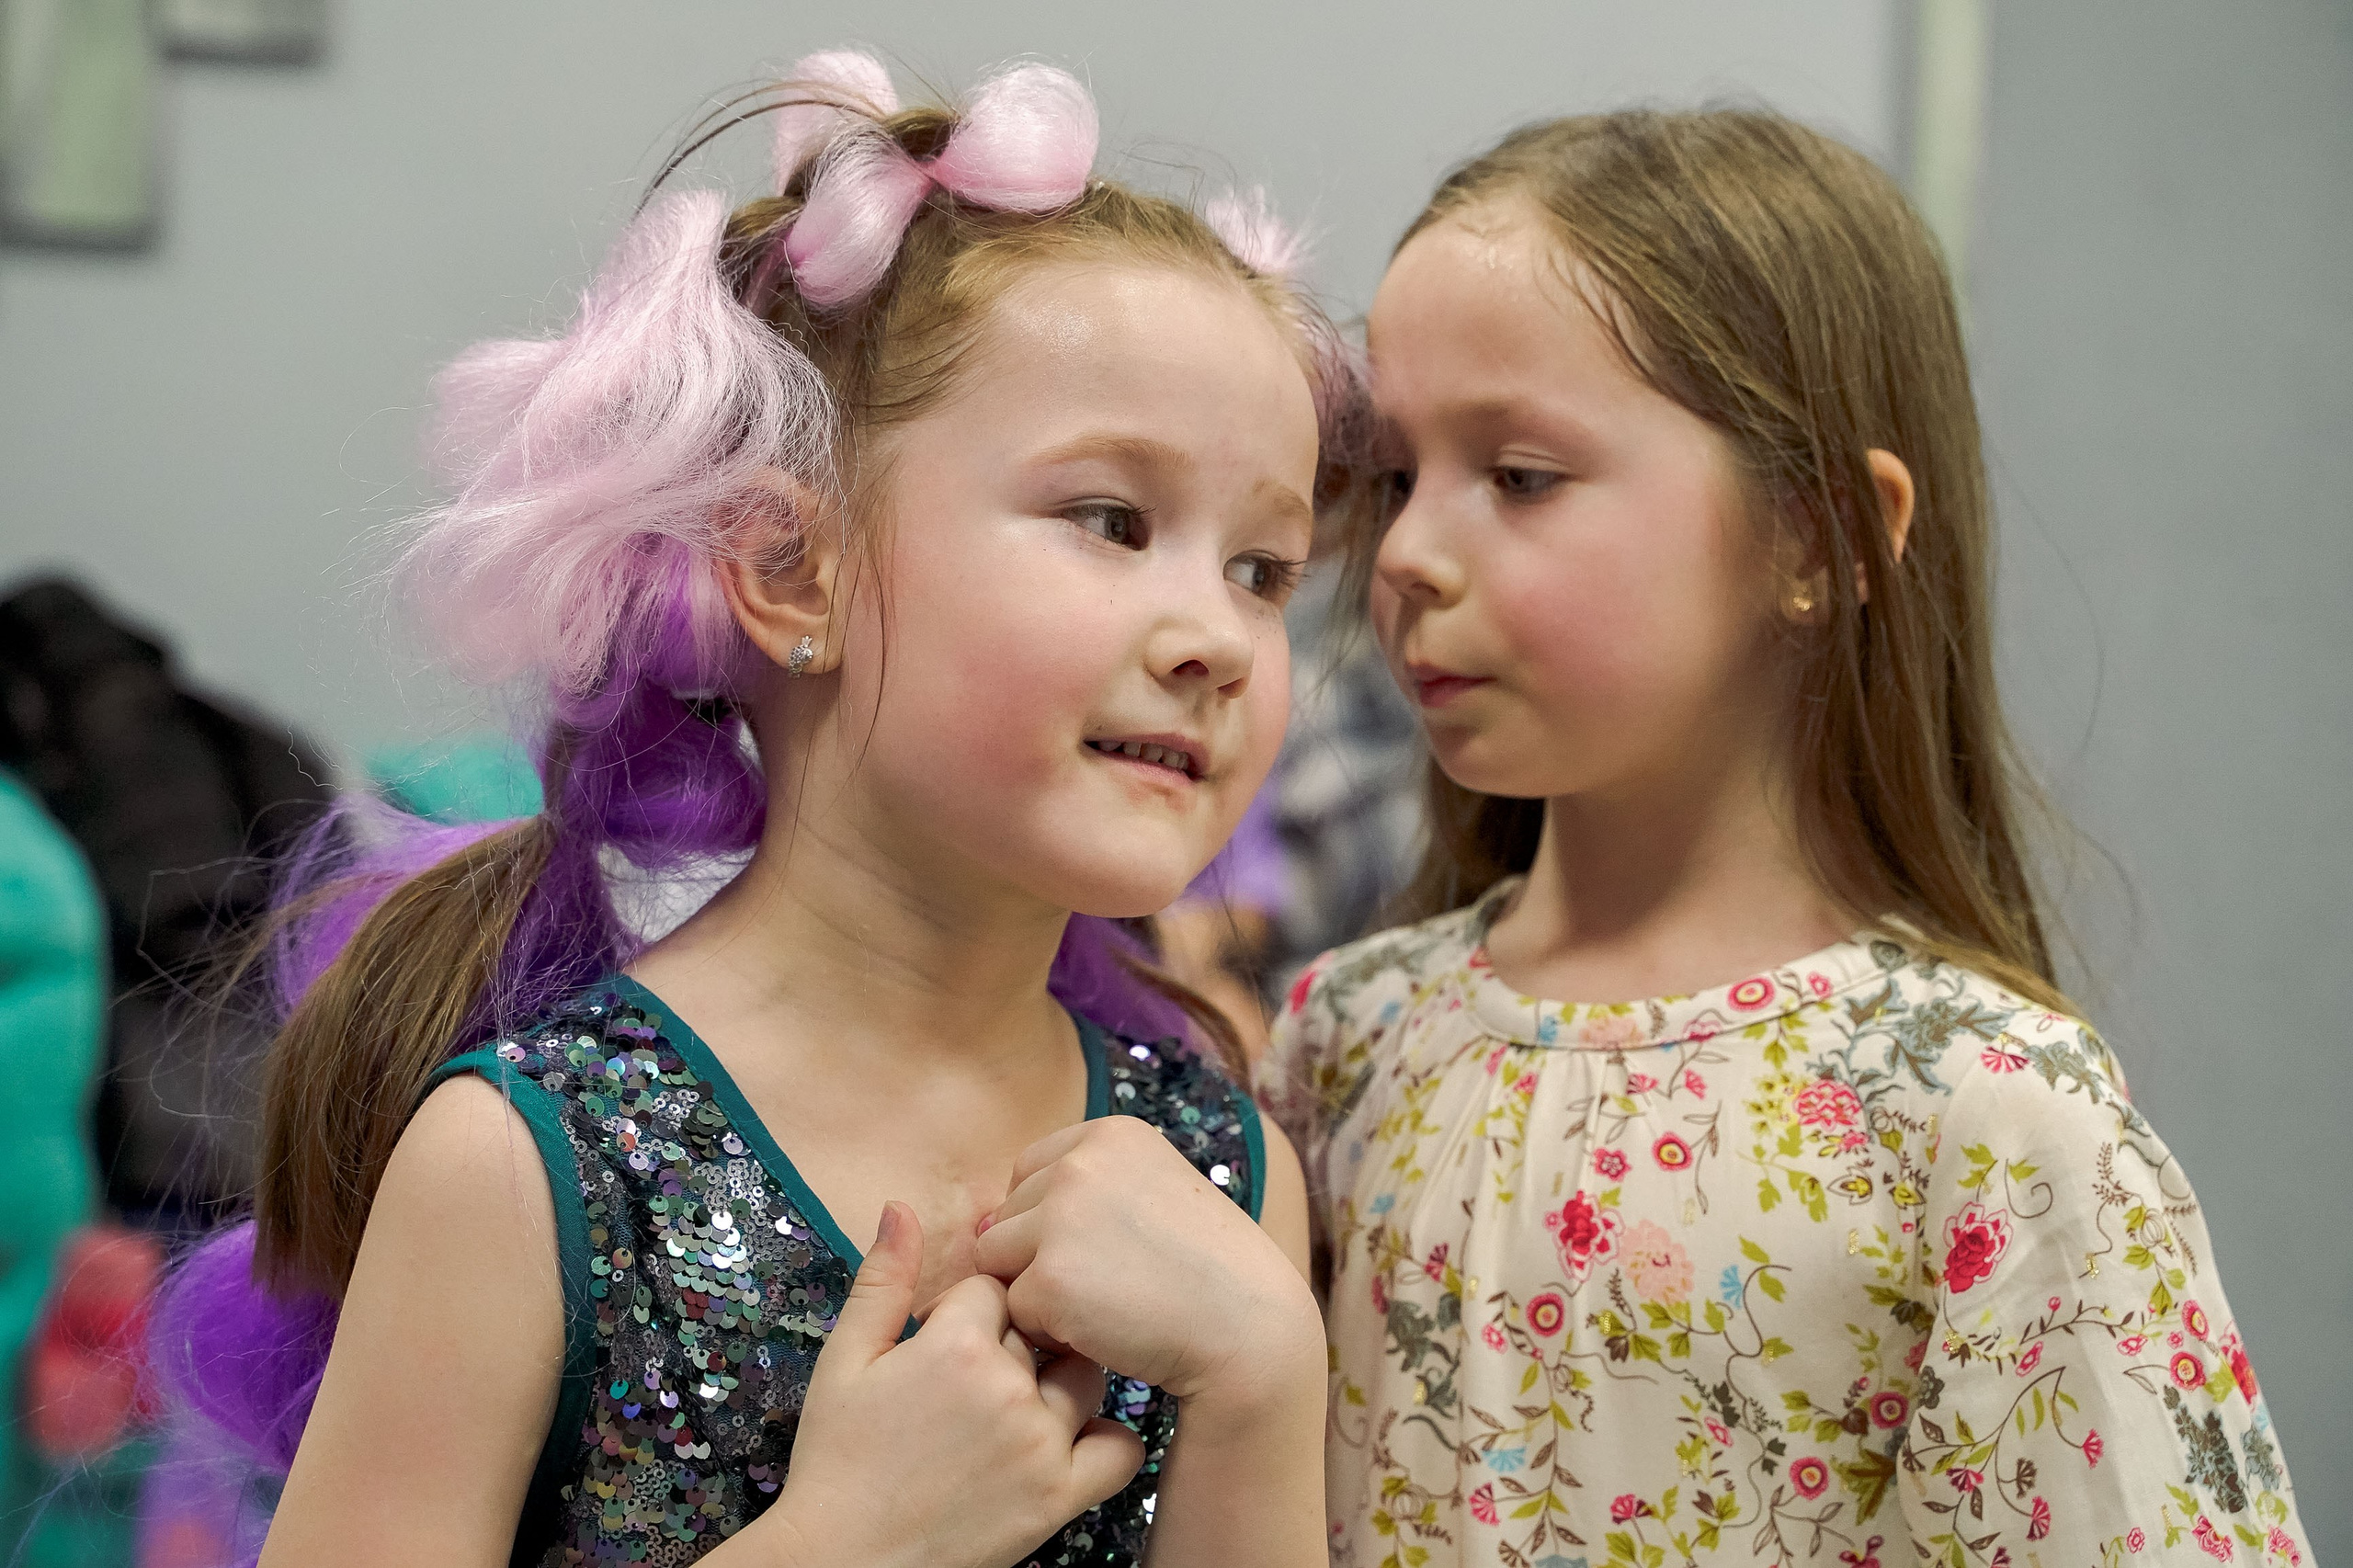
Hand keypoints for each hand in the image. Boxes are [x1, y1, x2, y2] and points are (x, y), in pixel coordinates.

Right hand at [751, 1202, 1143, 1567]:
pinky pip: (1122, 1450)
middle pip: (1044, 1325)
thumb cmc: (838, 1462)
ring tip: (1021, 1401)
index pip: (998, 1286)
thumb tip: (902, 1205)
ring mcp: (1040, 1443)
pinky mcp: (1060, 1497)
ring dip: (1063, 1378)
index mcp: (953, 1344)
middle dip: (1020, 1339)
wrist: (847, 1564)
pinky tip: (1073, 1437)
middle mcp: (1007, 1388)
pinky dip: (1109, 1438)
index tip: (955, 1332)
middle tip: (982, 1373)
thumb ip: (882, 1280)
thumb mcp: (845, 1362)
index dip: (977, 1307)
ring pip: (1086, 1374)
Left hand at [973, 1118, 1322, 1409]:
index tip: (1107, 1248)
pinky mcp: (1049, 1280)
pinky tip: (1105, 1330)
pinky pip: (1015, 1311)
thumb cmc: (1202, 1272)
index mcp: (1110, 1134)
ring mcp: (1062, 1219)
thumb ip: (1075, 1193)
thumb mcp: (1150, 1194)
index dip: (1053, 1221)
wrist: (1247, 1329)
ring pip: (998, 1262)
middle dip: (1040, 1258)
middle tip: (1112, 1284)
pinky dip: (1050, 1331)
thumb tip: (979, 1224)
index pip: (1029, 1172)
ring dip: (1036, 1292)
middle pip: (1006, 1218)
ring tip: (1103, 1304)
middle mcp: (1081, 1164)